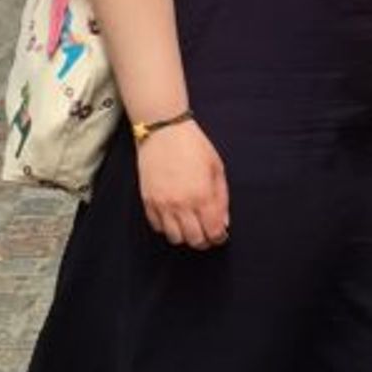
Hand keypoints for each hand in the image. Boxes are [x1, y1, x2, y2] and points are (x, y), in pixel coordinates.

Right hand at [136, 118, 229, 247]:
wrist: (163, 131)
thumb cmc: (194, 146)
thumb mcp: (217, 168)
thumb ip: (222, 198)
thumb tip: (224, 223)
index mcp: (203, 196)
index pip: (213, 232)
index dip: (219, 238)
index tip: (221, 235)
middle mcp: (182, 205)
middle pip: (194, 240)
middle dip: (204, 240)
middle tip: (207, 233)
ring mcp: (162, 205)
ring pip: (175, 238)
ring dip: (185, 236)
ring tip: (190, 225)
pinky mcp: (148, 202)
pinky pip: (157, 227)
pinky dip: (167, 227)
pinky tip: (174, 217)